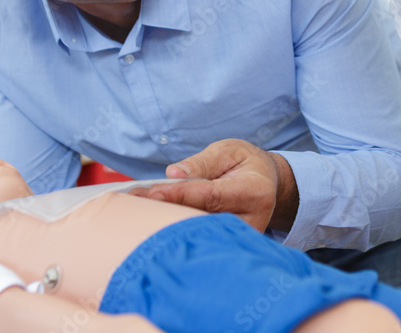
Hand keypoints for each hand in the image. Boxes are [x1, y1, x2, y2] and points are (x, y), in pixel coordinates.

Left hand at [140, 139, 298, 232]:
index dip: (181, 195)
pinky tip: (152, 218)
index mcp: (255, 192)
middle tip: (135, 200)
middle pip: (202, 219)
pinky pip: (199, 240)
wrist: (266, 184)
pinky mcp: (229, 249)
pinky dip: (174, 228)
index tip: (154, 193)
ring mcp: (241, 241)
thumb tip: (174, 175)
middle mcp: (252, 221)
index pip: (212, 196)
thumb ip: (202, 162)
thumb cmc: (244, 164)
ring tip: (137, 206)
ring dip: (166, 221)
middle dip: (167, 210)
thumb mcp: (227, 151)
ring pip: (197, 233)